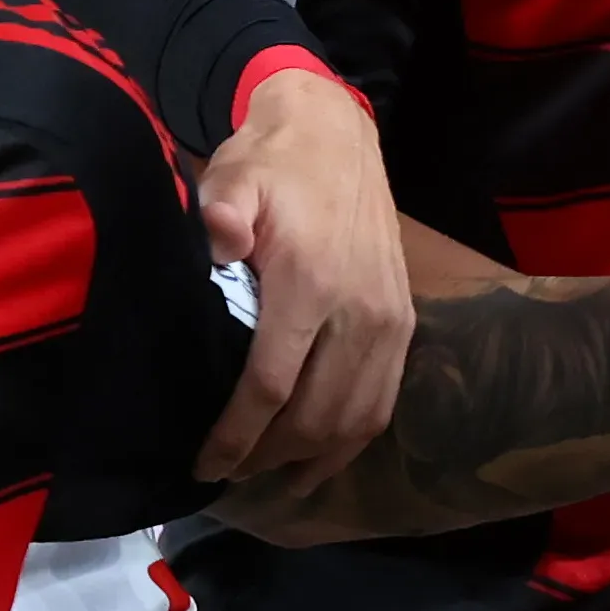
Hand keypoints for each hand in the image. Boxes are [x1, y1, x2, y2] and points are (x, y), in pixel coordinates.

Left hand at [194, 70, 417, 493]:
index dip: (237, 435)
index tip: (204, 464)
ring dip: (308, 459)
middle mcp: (359, 313)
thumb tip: (219, 240)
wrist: (337, 134)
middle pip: (314, 417)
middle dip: (266, 457)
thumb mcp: (233, 175)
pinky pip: (381, 403)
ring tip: (264, 476)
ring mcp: (389, 324)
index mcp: (311, 285)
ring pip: (354, 421)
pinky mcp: (405, 326)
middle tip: (224, 473)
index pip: (272, 386)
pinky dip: (350, 443)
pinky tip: (318, 462)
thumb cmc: (273, 163)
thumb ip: (221, 209)